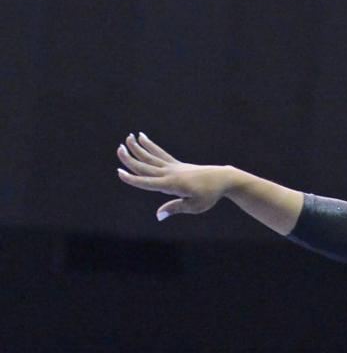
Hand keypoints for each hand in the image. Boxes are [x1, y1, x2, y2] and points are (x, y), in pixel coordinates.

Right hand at [116, 132, 231, 219]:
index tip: (119, 173)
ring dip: (138, 147)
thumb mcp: (194, 206)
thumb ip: (174, 208)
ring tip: (128, 138)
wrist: (221, 179)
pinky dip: (150, 146)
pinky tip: (142, 137)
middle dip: (131, 159)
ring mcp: (173, 167)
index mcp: (172, 185)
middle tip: (119, 149)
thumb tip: (158, 215)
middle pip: (146, 166)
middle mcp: (170, 173)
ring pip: (151, 156)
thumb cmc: (208, 195)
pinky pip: (160, 153)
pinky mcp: (176, 164)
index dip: (133, 179)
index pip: (148, 182)